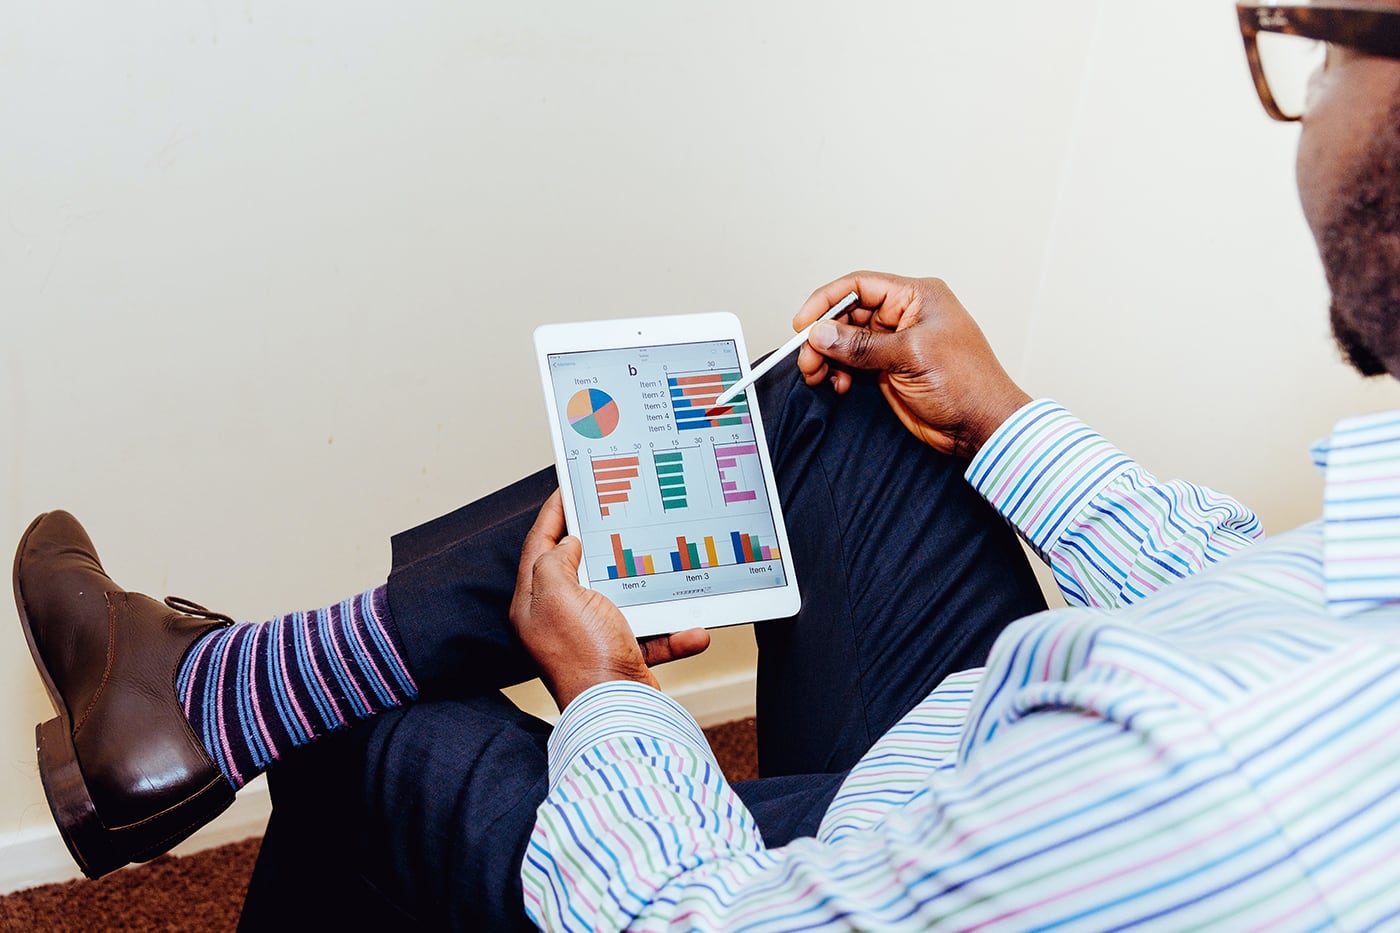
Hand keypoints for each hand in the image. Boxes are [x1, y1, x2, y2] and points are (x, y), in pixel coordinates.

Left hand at [509, 491, 710, 709]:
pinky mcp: (620, 656)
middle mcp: (558, 620)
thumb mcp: (558, 595)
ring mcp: (590, 637)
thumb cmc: (584, 656)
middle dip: (600, 543)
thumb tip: (568, 545)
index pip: (538, 546)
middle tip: (616, 514)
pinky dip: (672, 632)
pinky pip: (650, 634)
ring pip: (620, 598)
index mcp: (534, 603)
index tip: (567, 489)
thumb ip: (555, 562)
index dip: (553, 515)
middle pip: (577, 568)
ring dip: (648, 589)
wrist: (618, 714)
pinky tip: (692, 629)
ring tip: (663, 565)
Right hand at [794, 271, 1031, 458]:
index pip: (860, 286)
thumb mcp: (910, 356)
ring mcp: (895, 343)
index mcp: (916, 296)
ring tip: (817, 374)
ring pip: (846, 341)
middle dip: (824, 336)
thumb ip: (861, 345)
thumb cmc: (967, 383)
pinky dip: (840, 372)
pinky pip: (853, 363)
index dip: (827, 301)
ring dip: (828, 357)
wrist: (981, 426)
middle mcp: (904, 315)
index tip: (803, 324)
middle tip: (808, 358)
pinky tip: (839, 385)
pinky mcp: (889, 369)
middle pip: (848, 314)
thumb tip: (821, 334)